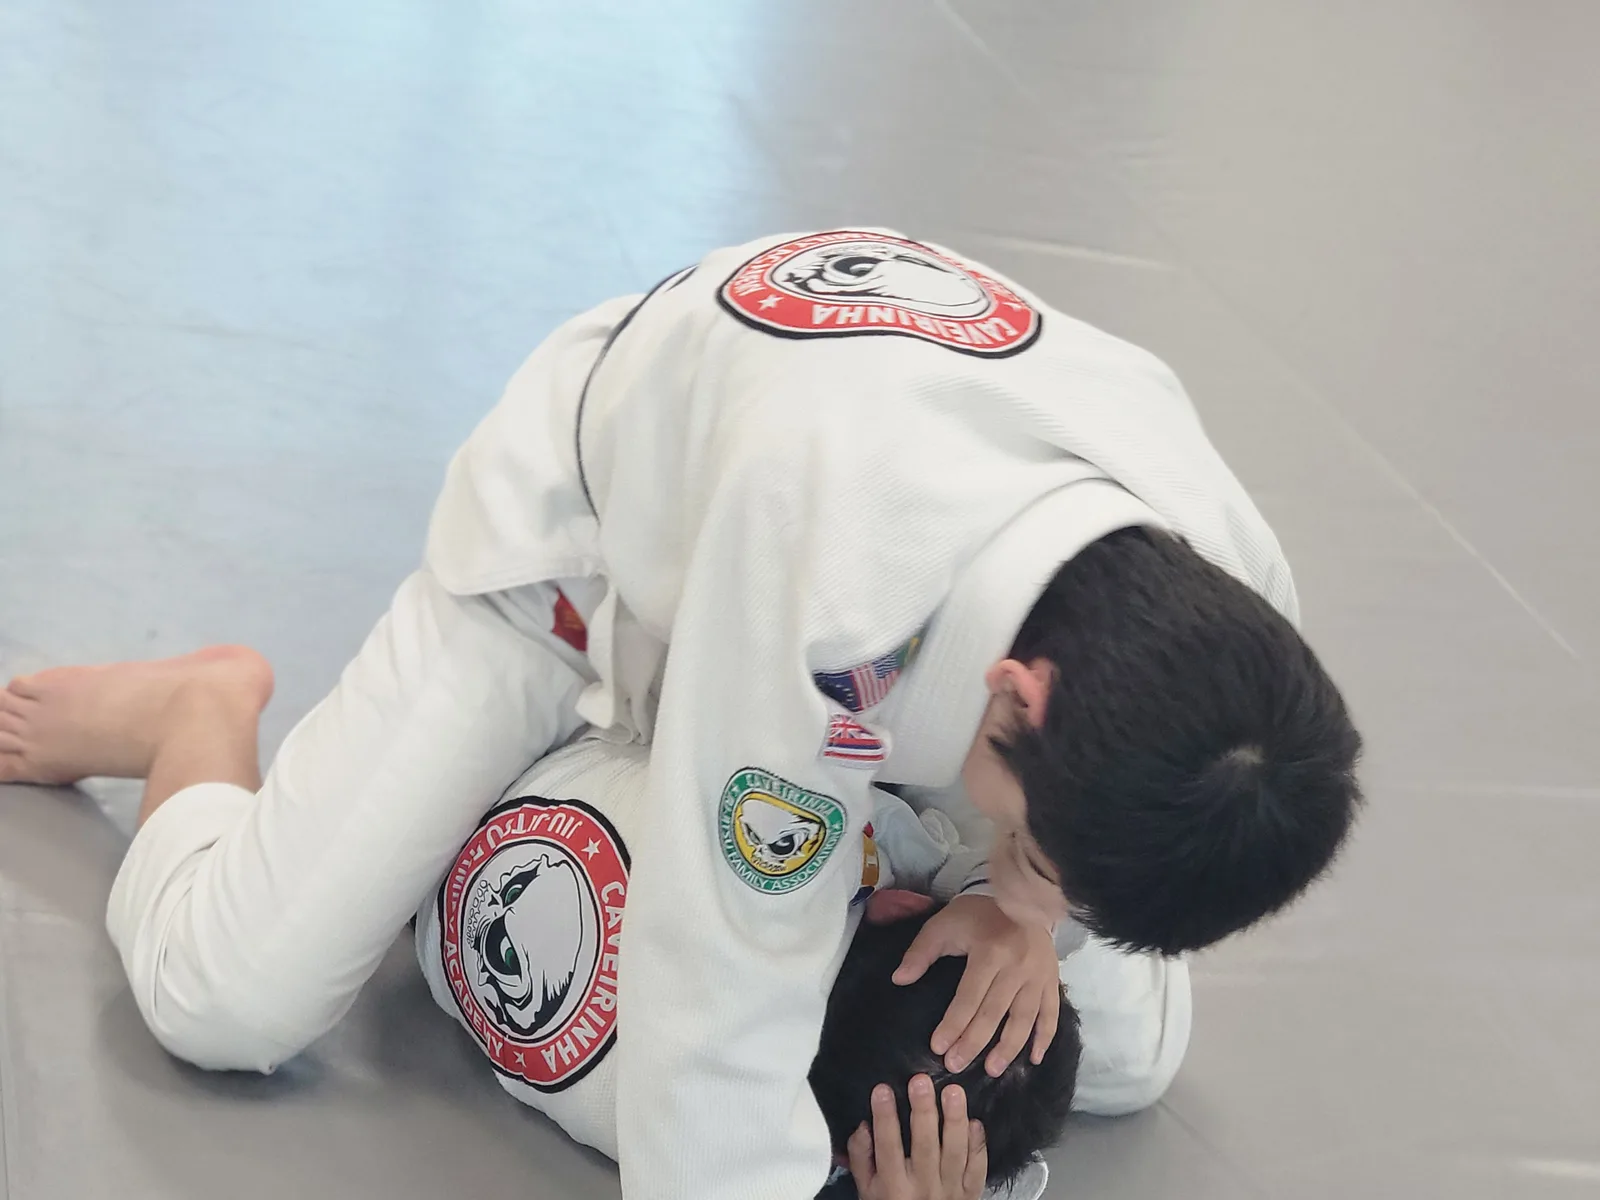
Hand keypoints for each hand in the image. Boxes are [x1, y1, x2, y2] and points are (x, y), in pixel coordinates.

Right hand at [847, 1077, 986, 1199]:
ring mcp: (950, 1191)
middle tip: (920, 1081)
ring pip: (954, 1152)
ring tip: (953, 1091)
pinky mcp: (970, 1193)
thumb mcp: (866, 1189)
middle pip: (925, 1146)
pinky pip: (976, 1168)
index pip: (888, 1147)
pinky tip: (975, 1121)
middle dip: (923, 1112)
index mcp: (893, 1186)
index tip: (882, 1089)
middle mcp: (922, 1188)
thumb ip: (862, 1157)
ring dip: (955, 1120)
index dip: (885, 1118)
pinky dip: (977, 1145)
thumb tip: (863, 1125)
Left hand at [893, 893, 1060, 1075]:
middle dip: (974, 1042)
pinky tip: (1034, 1059)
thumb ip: (921, 952)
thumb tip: (899, 980)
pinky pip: (1051, 1013)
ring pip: (1025, 1018)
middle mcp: (1017, 966)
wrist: (1020, 895)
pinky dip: (1044, 1037)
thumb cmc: (975, 914)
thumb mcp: (943, 924)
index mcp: (989, 951)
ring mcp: (1039, 974)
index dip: (953, 1024)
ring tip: (993, 1070)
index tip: (938, 1047)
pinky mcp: (1052, 979)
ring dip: (1009, 1047)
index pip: (969, 997)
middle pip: (994, 1012)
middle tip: (956, 1066)